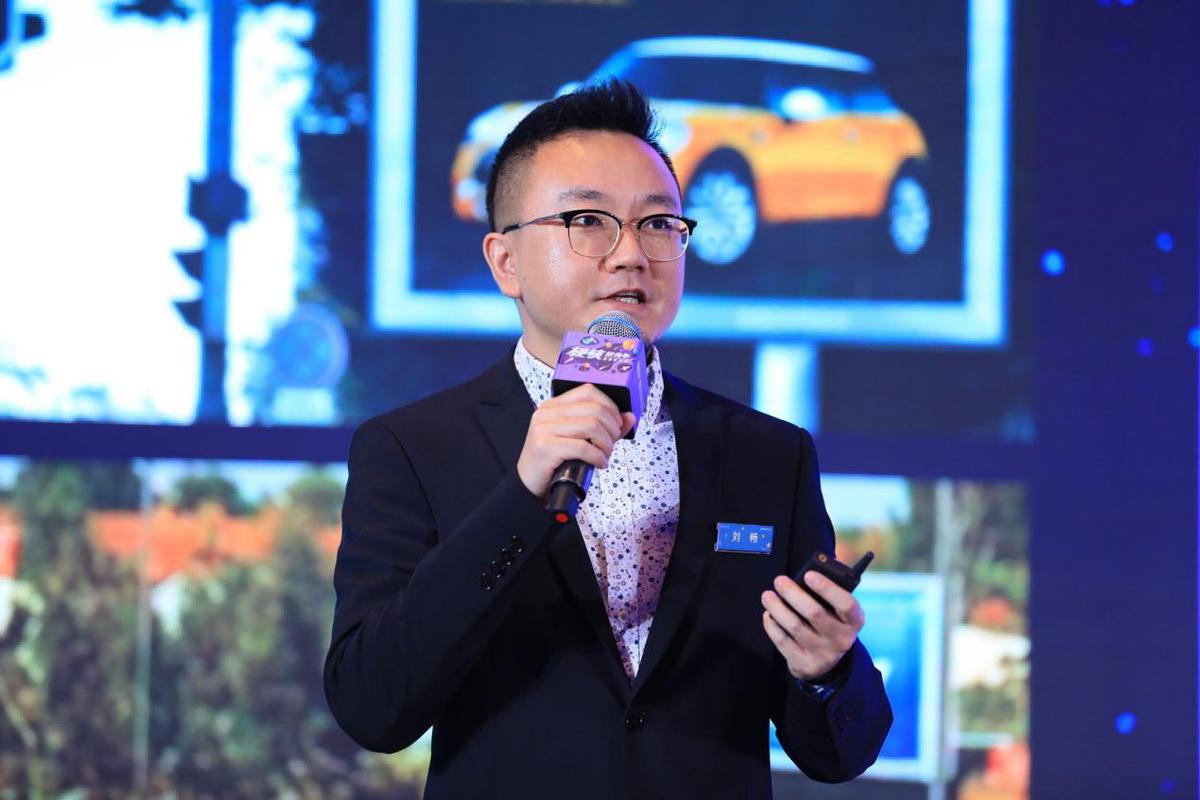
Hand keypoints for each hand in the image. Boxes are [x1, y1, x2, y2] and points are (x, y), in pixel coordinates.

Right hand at [517, 384, 634, 499]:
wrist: (529, 484)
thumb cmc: (555, 461)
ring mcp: (543, 428)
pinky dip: (598, 456)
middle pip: (594, 409)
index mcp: (554, 405)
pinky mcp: (545, 447)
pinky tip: (599, 464)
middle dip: (612, 429)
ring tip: (604, 455)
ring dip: (606, 444)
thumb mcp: (580, 440)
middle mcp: (547, 413)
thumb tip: (630, 417)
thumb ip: (605, 427)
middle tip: (610, 445)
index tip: (616, 425)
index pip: (588, 391)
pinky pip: (583, 447)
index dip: (610, 406)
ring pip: (591, 425)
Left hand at [761, 571, 863, 680]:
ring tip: (767, 596)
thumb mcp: (837, 611)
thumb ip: (827, 594)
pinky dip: (772, 625)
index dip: (827, 588)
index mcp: (854, 621)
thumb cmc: (829, 622)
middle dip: (793, 594)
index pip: (846, 604)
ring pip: (795, 626)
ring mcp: (823, 655)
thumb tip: (803, 577)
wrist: (826, 660)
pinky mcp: (805, 665)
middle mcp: (842, 640)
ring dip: (777, 608)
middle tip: (779, 580)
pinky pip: (783, 642)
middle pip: (815, 613)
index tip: (808, 574)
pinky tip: (768, 614)